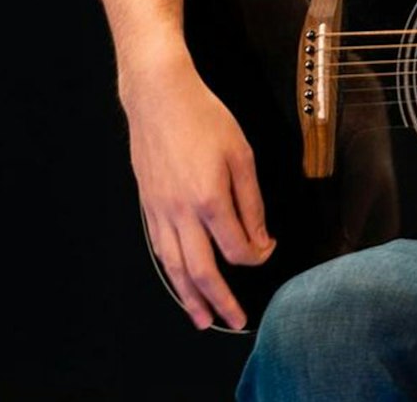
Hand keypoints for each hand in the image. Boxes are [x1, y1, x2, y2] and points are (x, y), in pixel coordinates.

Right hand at [125, 68, 276, 330]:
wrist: (159, 97)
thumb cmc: (203, 118)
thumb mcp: (241, 155)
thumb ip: (251, 202)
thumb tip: (261, 238)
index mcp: (210, 198)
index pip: (237, 247)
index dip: (258, 255)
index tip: (269, 250)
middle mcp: (181, 211)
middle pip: (202, 270)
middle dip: (220, 301)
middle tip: (234, 320)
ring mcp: (160, 211)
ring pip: (175, 267)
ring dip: (189, 298)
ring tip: (201, 319)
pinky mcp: (148, 205)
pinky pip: (160, 248)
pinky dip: (172, 272)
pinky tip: (180, 281)